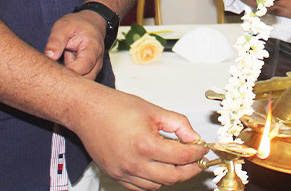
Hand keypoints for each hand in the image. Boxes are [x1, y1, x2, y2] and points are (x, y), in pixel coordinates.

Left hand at [44, 10, 106, 79]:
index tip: (55, 67)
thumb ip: (56, 40)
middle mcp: (97, 62)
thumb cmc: (77, 24)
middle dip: (68, 78)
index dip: (68, 71)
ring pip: (82, 85)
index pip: (82, 68)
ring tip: (61, 64)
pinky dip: (70, 78)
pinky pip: (80, 82)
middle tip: (55, 68)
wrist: (91, 24)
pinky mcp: (89, 73)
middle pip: (84, 81)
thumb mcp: (64, 26)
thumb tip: (50, 56)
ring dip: (69, 78)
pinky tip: (64, 67)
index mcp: (93, 49)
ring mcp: (94, 69)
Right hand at [73, 87, 207, 190]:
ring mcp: (123, 172)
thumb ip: (178, 124)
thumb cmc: (115, 107)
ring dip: (172, 176)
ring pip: (157, 185)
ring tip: (178, 163)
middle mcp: (133, 163)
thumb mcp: (154, 110)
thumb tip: (193, 138)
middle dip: (190, 170)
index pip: (182, 157)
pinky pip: (140, 187)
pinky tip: (159, 168)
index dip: (197, 154)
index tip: (203, 149)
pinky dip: (153, 181)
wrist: (87, 111)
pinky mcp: (115, 175)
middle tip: (197, 161)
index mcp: (145, 145)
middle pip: (173, 177)